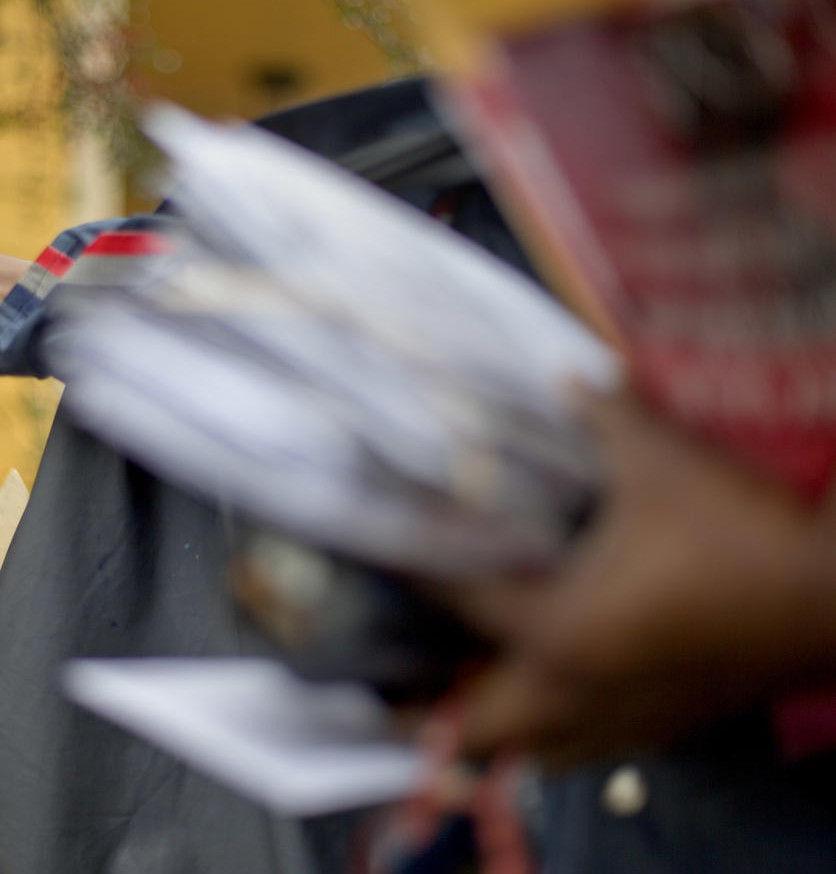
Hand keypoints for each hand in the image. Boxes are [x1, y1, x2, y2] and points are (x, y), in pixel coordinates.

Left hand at [430, 388, 835, 765]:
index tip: (382, 558)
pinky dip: (560, 736)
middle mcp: (579, 688)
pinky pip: (591, 749)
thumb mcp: (663, 462)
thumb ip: (603, 415)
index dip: (416, 573)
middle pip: (481, 726)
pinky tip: (559, 704)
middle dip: (434, 709)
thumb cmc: (743, 534)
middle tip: (404, 670)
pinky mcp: (670, 728)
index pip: (462, 603)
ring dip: (500, 727)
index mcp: (560, 628)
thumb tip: (568, 375)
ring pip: (538, 750)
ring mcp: (626, 720)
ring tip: (470, 690)